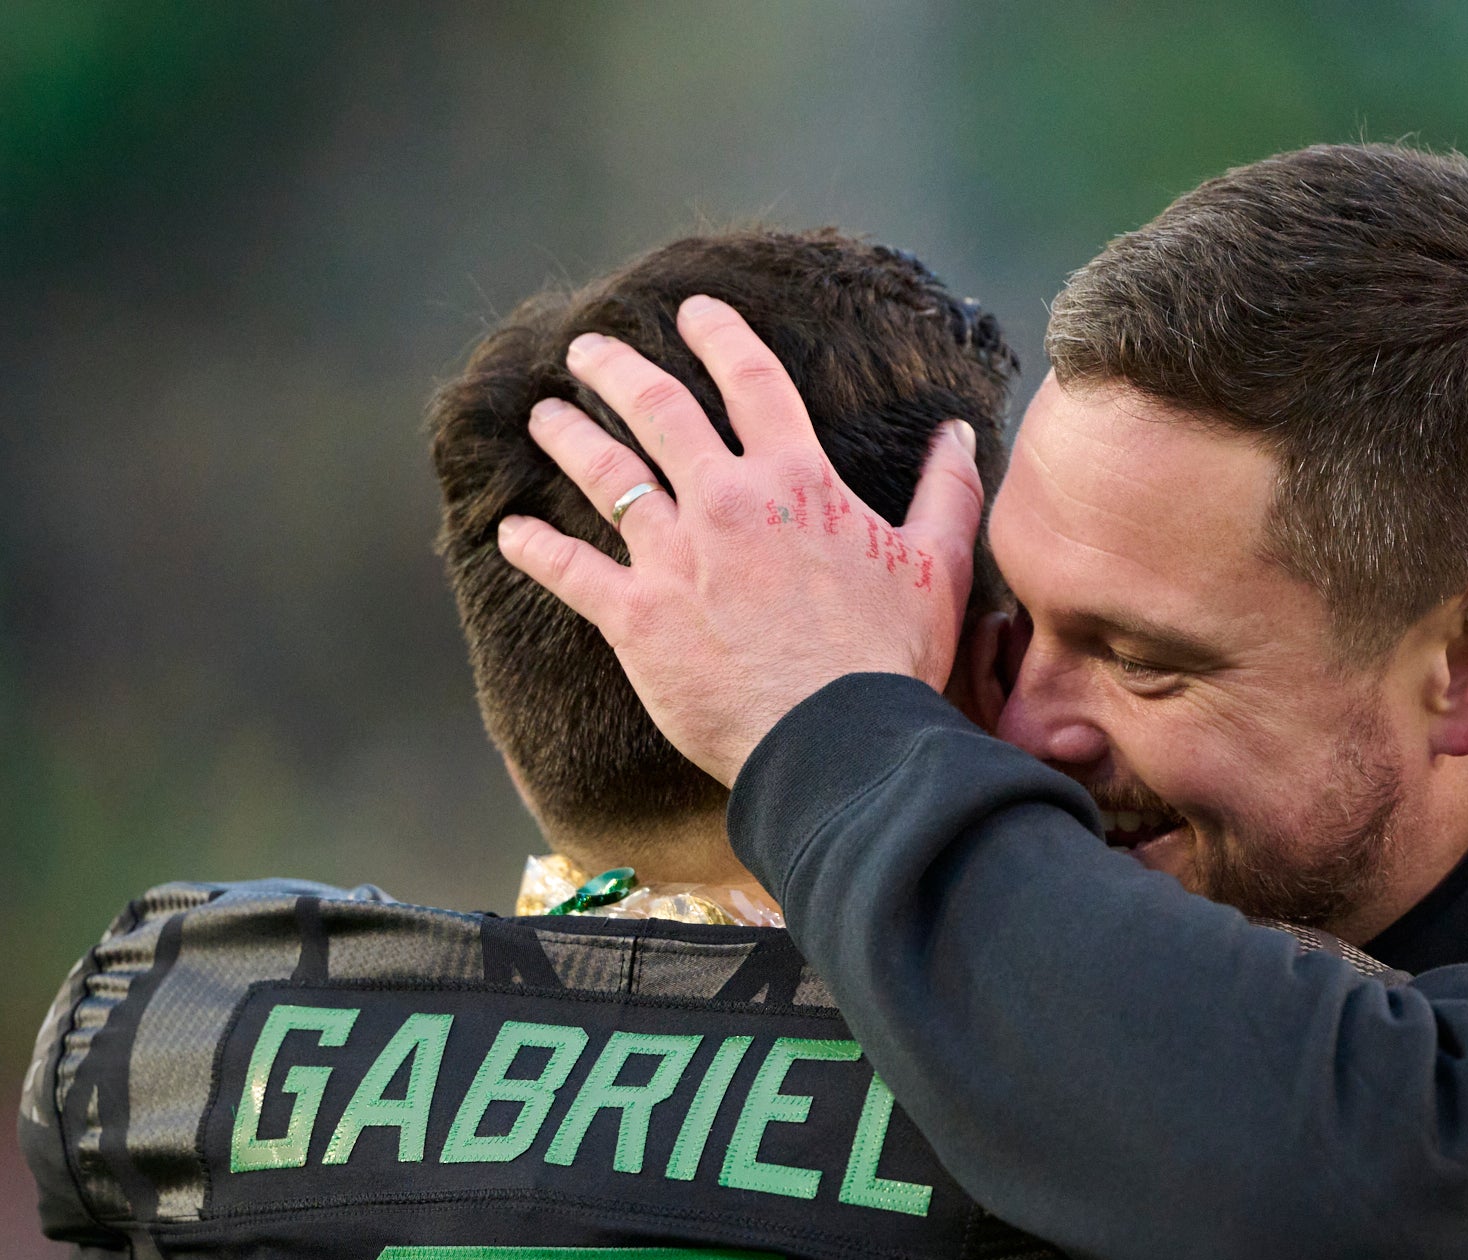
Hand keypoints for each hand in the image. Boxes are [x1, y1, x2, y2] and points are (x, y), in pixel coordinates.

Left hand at [495, 294, 984, 783]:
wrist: (838, 739)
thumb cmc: (891, 658)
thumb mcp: (938, 565)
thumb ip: (945, 491)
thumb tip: (959, 434)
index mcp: (796, 481)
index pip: (753, 383)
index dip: (720, 338)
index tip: (693, 311)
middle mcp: (727, 503)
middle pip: (660, 412)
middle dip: (617, 371)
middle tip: (587, 349)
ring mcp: (676, 557)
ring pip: (607, 477)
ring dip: (568, 439)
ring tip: (542, 416)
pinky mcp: (637, 618)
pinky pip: (572, 573)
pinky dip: (535, 550)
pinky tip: (508, 532)